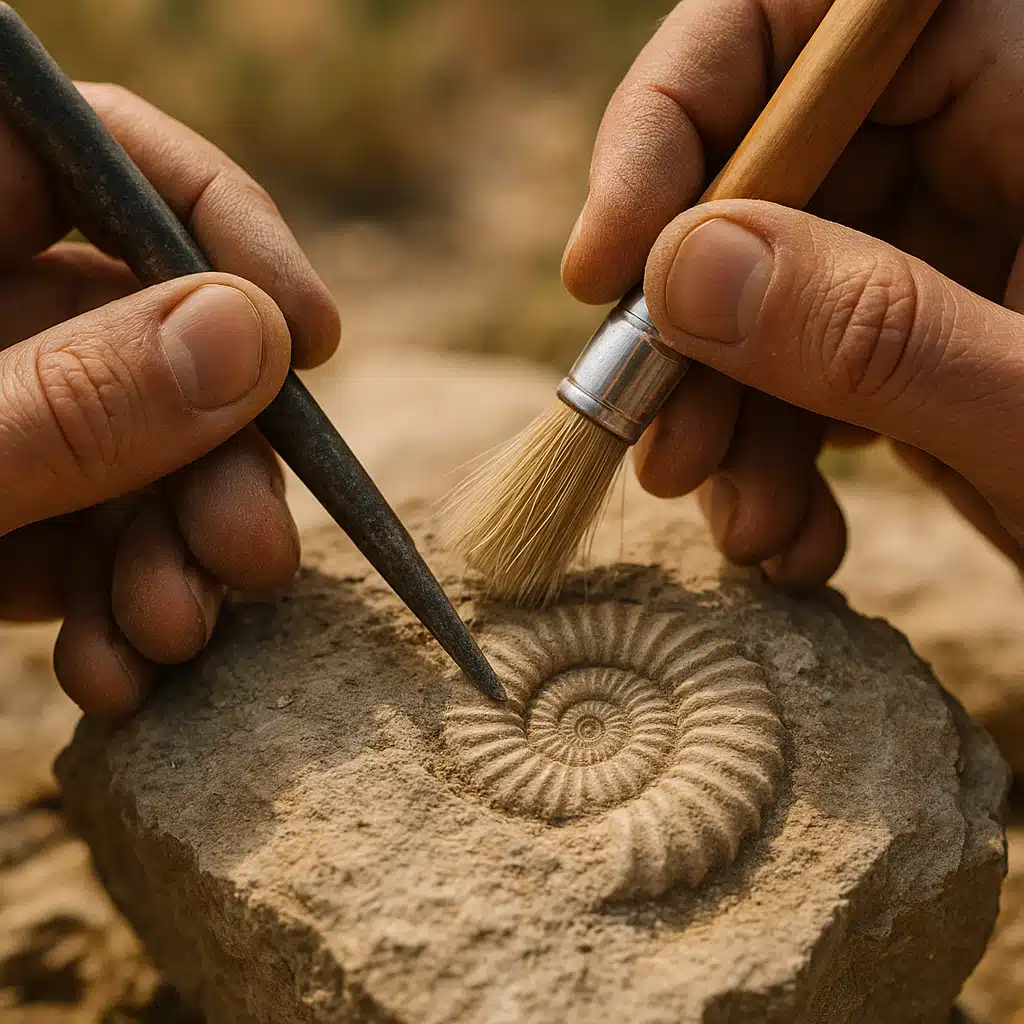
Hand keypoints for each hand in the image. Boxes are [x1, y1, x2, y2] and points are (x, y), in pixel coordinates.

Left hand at [0, 84, 338, 715]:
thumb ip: (62, 399)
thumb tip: (257, 340)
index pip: (110, 155)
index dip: (230, 232)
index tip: (315, 341)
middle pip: (152, 341)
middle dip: (219, 463)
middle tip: (256, 559)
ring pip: (135, 457)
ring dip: (174, 560)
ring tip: (171, 641)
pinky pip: (82, 539)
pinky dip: (112, 611)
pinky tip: (119, 674)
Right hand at [562, 0, 1023, 582]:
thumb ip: (875, 331)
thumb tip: (681, 272)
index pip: (799, 19)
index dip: (679, 115)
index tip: (609, 262)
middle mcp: (965, 152)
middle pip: (750, 181)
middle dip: (688, 327)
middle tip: (659, 442)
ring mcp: (924, 254)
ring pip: (750, 298)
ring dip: (722, 422)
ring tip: (748, 522)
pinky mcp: (900, 345)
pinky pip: (788, 375)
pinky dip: (769, 463)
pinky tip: (793, 535)